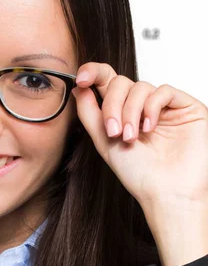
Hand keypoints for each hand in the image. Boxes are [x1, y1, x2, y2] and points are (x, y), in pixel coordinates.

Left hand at [71, 62, 207, 265]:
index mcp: (122, 111)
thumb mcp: (103, 141)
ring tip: (131, 136)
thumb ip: (90, 113)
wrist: (165, 192)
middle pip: (120, 83)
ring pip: (140, 87)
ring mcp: (164, 106)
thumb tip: (79, 88)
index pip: (107, 81)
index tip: (81, 78)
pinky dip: (151, 108)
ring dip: (130, 111)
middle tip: (114, 130)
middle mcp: (142, 106)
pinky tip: (149, 128)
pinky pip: (163, 91)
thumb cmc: (138, 173)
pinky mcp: (186, 107)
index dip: (93, 73)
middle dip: (112, 105)